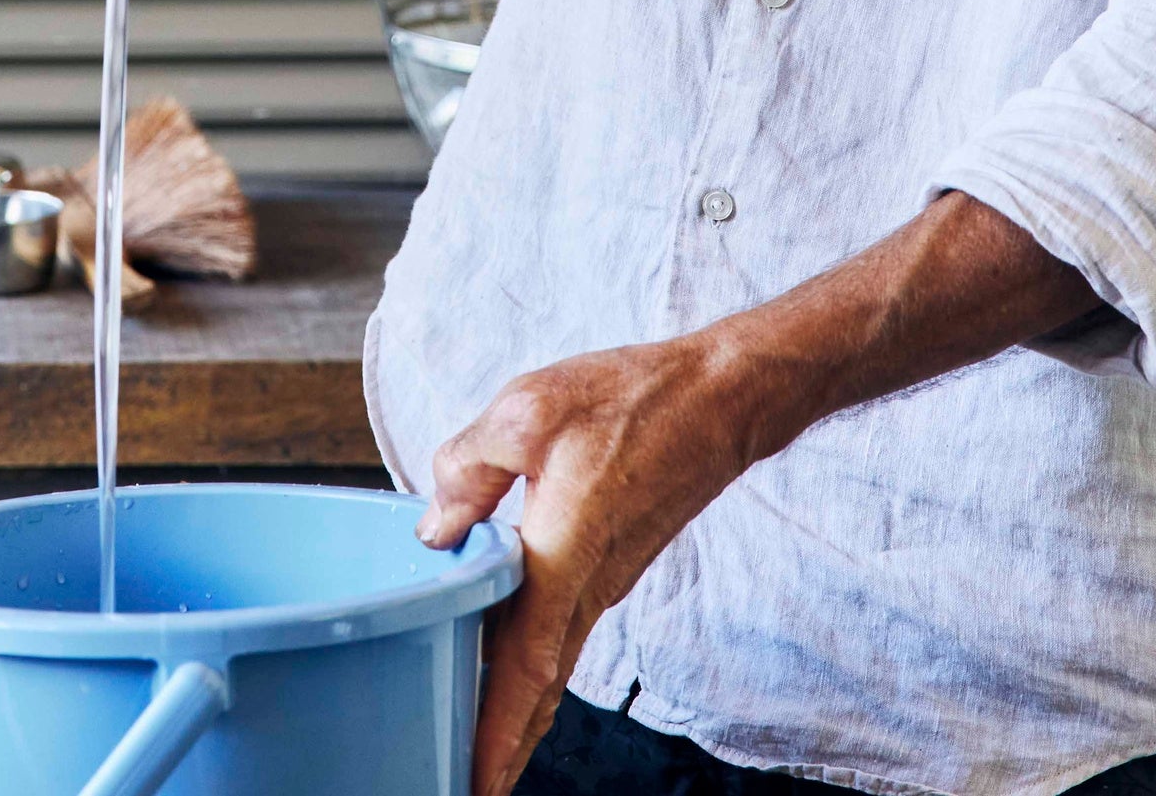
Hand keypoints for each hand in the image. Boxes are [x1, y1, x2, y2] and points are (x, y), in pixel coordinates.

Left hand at [416, 333, 792, 795]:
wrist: (721, 398)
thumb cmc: (633, 399)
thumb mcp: (529, 411)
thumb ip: (468, 468)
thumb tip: (434, 530)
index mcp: (564, 554)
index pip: (525, 665)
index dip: (496, 730)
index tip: (475, 784)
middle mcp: (589, 585)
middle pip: (539, 686)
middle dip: (502, 743)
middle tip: (461, 783)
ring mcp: (605, 580)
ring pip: (552, 663)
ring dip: (517, 709)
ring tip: (476, 744)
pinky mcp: (612, 564)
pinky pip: (564, 631)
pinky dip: (534, 665)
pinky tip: (505, 663)